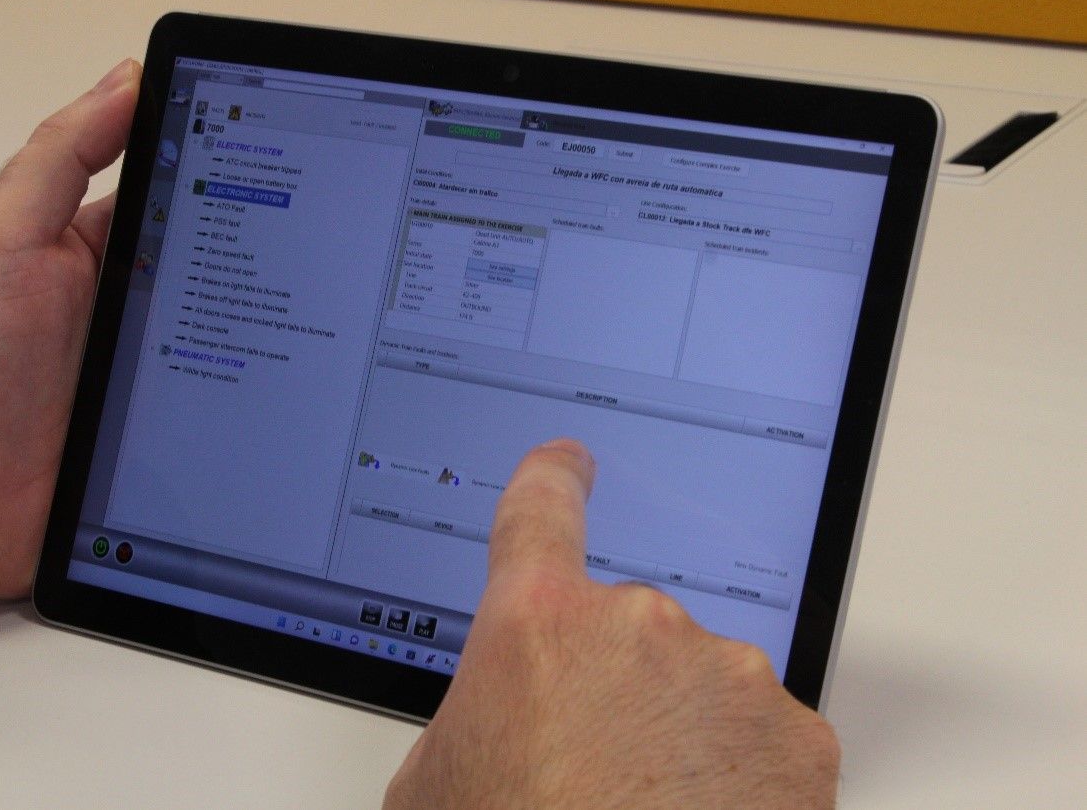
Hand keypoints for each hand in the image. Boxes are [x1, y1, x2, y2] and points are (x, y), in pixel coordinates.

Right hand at [385, 439, 838, 808]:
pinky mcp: (796, 735)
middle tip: (590, 765)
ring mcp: (727, 674)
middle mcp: (637, 625)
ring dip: (678, 728)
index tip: (569, 461)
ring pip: (698, 681)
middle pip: (625, 627)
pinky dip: (739, 769)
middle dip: (613, 683)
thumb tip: (508, 711)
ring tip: (643, 805)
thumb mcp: (440, 777)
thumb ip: (480, 705)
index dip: (553, 479)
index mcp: (537, 623)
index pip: (540, 511)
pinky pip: (761, 732)